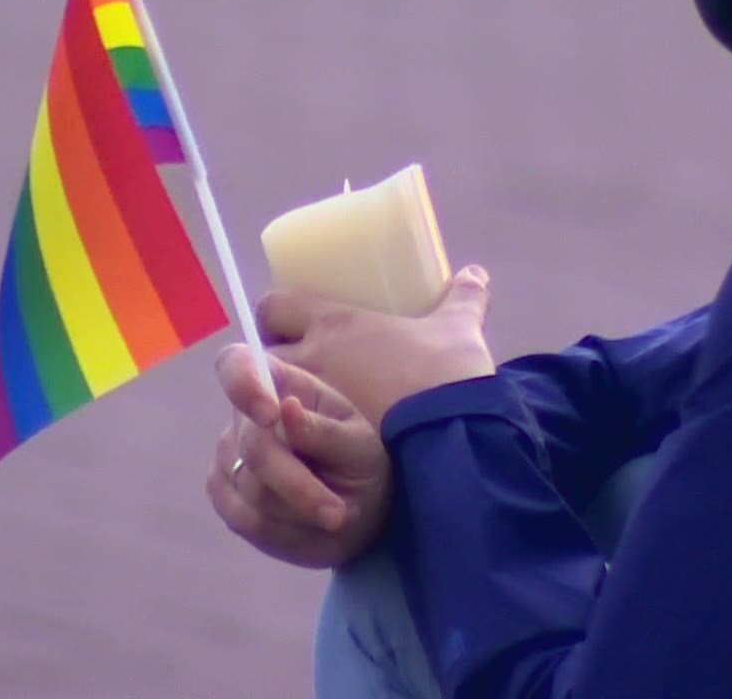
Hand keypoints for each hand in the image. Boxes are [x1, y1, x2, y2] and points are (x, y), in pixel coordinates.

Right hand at [207, 349, 391, 568]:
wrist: (357, 509)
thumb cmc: (360, 463)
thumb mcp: (360, 446)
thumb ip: (324, 431)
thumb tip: (286, 407)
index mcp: (281, 385)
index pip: (236, 365)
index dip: (241, 384)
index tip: (270, 415)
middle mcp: (245, 416)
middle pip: (253, 446)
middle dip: (297, 485)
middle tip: (337, 514)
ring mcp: (229, 455)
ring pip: (250, 489)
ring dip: (298, 511)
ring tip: (333, 518)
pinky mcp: (224, 493)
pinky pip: (243, 518)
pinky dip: (283, 530)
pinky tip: (309, 527)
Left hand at [258, 265, 496, 427]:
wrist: (454, 434)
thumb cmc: (448, 375)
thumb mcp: (459, 329)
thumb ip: (465, 298)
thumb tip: (476, 274)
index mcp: (335, 322)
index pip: (274, 306)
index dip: (275, 315)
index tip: (288, 326)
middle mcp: (310, 358)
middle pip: (255, 357)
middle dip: (265, 367)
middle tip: (294, 376)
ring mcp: (306, 406)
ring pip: (258, 405)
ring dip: (267, 410)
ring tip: (295, 421)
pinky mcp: (311, 450)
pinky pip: (272, 447)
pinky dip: (278, 450)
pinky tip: (299, 457)